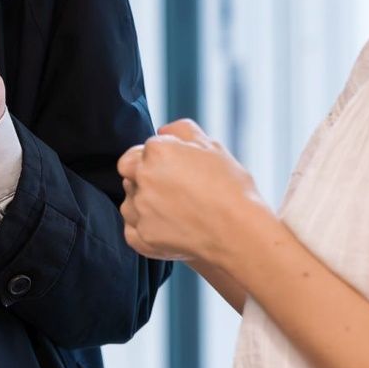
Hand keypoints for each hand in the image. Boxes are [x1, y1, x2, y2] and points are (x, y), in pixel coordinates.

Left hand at [117, 119, 269, 265]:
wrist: (239, 232)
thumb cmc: (230, 188)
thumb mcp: (212, 147)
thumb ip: (182, 130)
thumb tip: (162, 131)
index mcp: (157, 151)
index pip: (140, 150)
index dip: (158, 160)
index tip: (177, 172)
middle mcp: (143, 177)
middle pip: (129, 173)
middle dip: (146, 178)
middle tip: (176, 190)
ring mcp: (140, 209)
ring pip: (130, 202)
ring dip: (144, 204)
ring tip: (176, 211)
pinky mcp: (142, 237)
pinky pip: (132, 230)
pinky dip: (145, 230)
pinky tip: (169, 228)